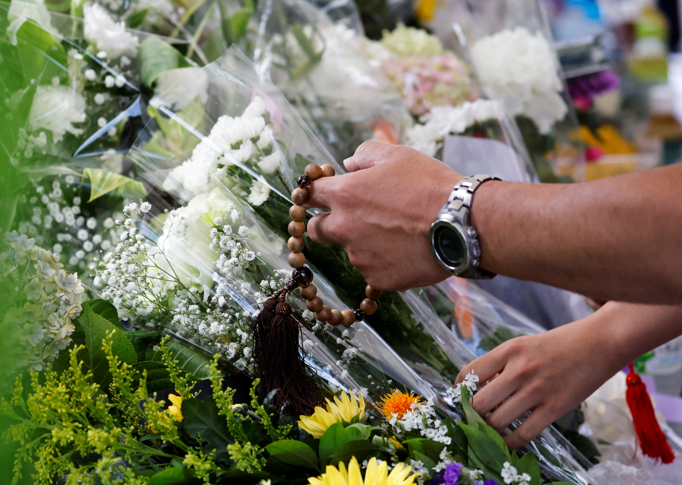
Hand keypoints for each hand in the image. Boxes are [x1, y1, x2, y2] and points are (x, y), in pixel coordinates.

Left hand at [305, 141, 461, 290]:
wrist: (463, 223)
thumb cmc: (431, 185)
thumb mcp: (398, 156)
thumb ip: (365, 155)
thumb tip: (348, 164)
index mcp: (345, 195)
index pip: (308, 194)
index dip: (313, 192)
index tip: (320, 193)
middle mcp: (345, 228)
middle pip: (316, 230)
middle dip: (327, 223)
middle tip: (352, 217)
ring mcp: (361, 258)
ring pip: (351, 250)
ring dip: (364, 242)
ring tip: (399, 233)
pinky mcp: (379, 279)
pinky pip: (374, 270)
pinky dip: (385, 261)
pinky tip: (408, 250)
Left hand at [455, 313, 627, 448]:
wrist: (598, 343)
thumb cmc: (558, 344)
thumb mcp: (523, 345)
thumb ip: (502, 364)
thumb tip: (477, 388)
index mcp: (508, 350)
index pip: (469, 373)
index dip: (459, 391)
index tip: (460, 399)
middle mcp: (518, 370)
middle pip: (479, 403)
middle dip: (472, 415)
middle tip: (473, 420)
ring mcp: (536, 390)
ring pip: (498, 422)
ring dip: (489, 431)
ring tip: (488, 432)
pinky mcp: (555, 408)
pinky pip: (524, 433)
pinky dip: (510, 443)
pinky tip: (506, 443)